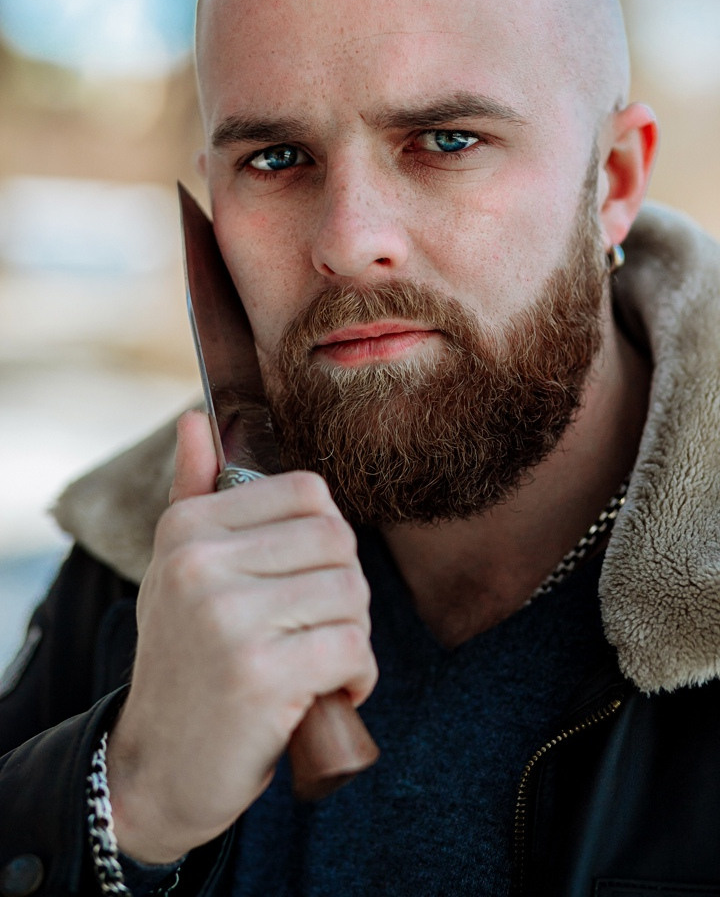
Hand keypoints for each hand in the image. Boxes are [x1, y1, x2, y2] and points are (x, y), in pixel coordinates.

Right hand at [106, 410, 376, 862]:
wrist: (159, 768)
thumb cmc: (185, 658)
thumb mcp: (177, 570)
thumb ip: (194, 492)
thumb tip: (196, 418)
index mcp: (187, 527)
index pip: (308, 493)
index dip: (327, 541)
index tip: (307, 581)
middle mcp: (199, 562)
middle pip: (338, 541)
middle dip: (346, 590)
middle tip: (319, 628)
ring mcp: (227, 616)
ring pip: (351, 594)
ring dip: (352, 636)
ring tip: (319, 661)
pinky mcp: (259, 672)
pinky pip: (352, 648)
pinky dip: (356, 676)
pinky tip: (327, 694)